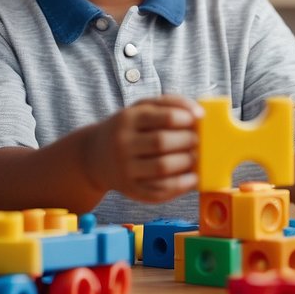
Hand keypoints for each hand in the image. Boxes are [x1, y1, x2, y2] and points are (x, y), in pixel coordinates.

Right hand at [82, 96, 202, 202]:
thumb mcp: (141, 108)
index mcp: (127, 119)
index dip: (186, 119)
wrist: (95, 157)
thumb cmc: (129, 129)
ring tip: (196, 157)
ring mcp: (125, 169)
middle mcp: (123, 144)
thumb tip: (200, 113)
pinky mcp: (131, 189)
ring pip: (162, 167)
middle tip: (199, 141)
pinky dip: (181, 185)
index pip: (164, 117)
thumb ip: (170, 103)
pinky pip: (159, 190)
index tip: (199, 120)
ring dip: (187, 163)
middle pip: (162, 142)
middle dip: (188, 141)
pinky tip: (192, 178)